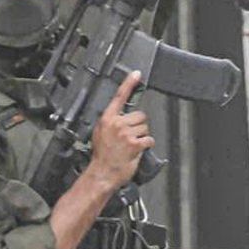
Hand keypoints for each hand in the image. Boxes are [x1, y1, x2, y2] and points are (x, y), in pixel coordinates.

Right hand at [81, 71, 153, 191]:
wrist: (102, 174)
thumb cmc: (101, 157)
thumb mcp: (100, 134)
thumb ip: (110, 123)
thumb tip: (121, 117)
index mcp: (107, 120)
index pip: (120, 97)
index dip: (129, 84)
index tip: (137, 74)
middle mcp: (116, 124)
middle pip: (140, 115)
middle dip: (139, 125)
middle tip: (130, 136)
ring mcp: (126, 134)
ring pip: (145, 128)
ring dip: (142, 137)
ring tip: (131, 145)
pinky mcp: (135, 144)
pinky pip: (149, 139)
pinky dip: (146, 145)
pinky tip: (137, 150)